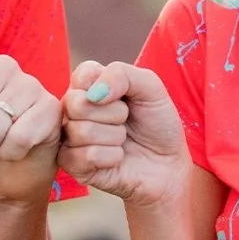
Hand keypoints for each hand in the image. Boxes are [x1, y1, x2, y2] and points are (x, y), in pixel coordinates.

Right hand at [59, 61, 191, 208]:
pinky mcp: (73, 165)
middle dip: (114, 114)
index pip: (82, 75)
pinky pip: (87, 156)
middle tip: (126, 121)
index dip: (109, 86)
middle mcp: (73, 110)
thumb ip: (122, 74)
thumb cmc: (157, 123)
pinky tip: (118, 158)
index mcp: (88, 86)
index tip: (125, 97)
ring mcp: (70, 137)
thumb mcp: (150, 88)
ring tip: (123, 140)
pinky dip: (112, 156)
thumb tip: (93, 93)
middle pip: (76, 103)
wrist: (168, 164)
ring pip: (82, 131)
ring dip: (116, 137)